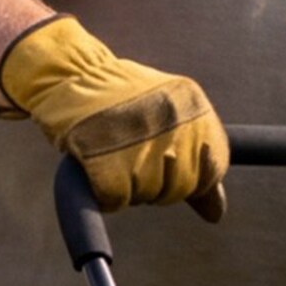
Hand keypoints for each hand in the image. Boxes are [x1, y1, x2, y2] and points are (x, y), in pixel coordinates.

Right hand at [0, 16, 228, 222]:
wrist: (69, 72)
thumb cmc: (121, 102)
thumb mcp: (170, 119)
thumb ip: (198, 162)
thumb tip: (217, 213)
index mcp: (193, 105)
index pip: (212, 169)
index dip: (191, 180)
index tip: (168, 164)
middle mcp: (170, 118)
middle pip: (180, 188)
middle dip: (158, 184)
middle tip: (133, 153)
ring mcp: (138, 137)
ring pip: (148, 195)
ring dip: (129, 186)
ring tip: (114, 152)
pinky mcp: (104, 155)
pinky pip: (116, 199)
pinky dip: (105, 192)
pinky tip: (98, 166)